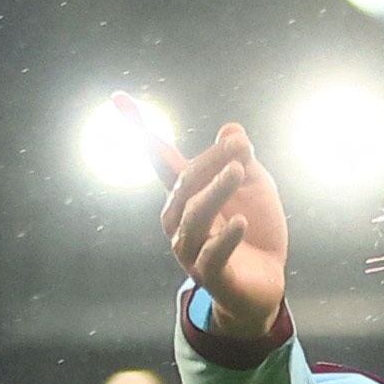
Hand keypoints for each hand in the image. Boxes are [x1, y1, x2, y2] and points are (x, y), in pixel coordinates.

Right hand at [113, 91, 288, 337]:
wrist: (265, 285)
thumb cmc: (255, 233)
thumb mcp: (256, 190)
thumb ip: (242, 162)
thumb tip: (232, 129)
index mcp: (185, 196)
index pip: (160, 159)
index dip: (139, 129)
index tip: (118, 98)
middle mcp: (179, 221)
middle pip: (184, 184)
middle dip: (209, 162)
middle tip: (239, 145)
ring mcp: (191, 250)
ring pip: (194, 217)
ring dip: (215, 192)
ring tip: (238, 171)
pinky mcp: (210, 276)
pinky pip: (212, 255)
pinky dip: (224, 238)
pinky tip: (240, 224)